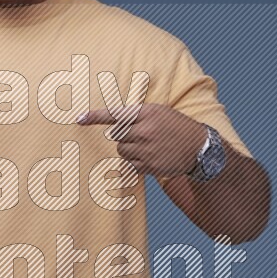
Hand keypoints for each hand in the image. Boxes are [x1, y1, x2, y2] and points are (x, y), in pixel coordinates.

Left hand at [77, 103, 206, 177]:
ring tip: (148, 146)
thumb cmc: (175, 126)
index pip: (116, 114)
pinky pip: (130, 164)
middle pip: (116, 135)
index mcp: (146, 113)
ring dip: (129, 148)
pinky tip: (151, 156)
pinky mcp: (149, 165)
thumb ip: (136, 115)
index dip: (95, 116)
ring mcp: (146, 149)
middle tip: (139, 135)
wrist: (198, 147)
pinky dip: (136, 161)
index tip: (78, 118)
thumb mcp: (159, 112)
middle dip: (123, 136)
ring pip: (121, 150)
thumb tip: (113, 124)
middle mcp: (145, 131)